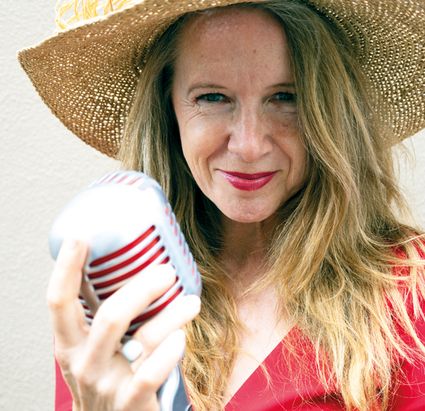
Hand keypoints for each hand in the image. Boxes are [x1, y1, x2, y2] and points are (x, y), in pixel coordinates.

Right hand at [47, 238, 200, 410]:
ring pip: (141, 339)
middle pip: (110, 315)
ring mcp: (106, 385)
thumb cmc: (105, 378)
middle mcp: (84, 362)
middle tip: (167, 271)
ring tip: (191, 301)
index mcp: (69, 343)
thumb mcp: (92, 348)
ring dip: (172, 314)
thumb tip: (123, 269)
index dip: (66, 269)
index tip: (80, 237)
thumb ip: (102, 316)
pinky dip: (170, 352)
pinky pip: (152, 374)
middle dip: (142, 288)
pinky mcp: (130, 405)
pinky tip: (181, 338)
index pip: (59, 301)